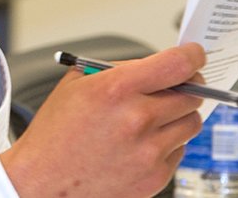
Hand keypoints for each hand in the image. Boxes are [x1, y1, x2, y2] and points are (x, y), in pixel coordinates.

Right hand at [0, 44, 206, 197]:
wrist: (42, 183)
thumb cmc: (56, 134)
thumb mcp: (78, 85)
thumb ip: (120, 70)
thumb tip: (156, 65)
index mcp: (117, 90)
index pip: (177, 64)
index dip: (192, 55)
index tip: (194, 55)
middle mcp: (137, 120)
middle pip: (191, 94)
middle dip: (185, 87)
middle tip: (172, 89)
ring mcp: (149, 152)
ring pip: (191, 122)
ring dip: (179, 116)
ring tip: (152, 119)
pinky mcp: (154, 177)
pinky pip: (179, 150)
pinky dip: (167, 144)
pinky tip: (141, 144)